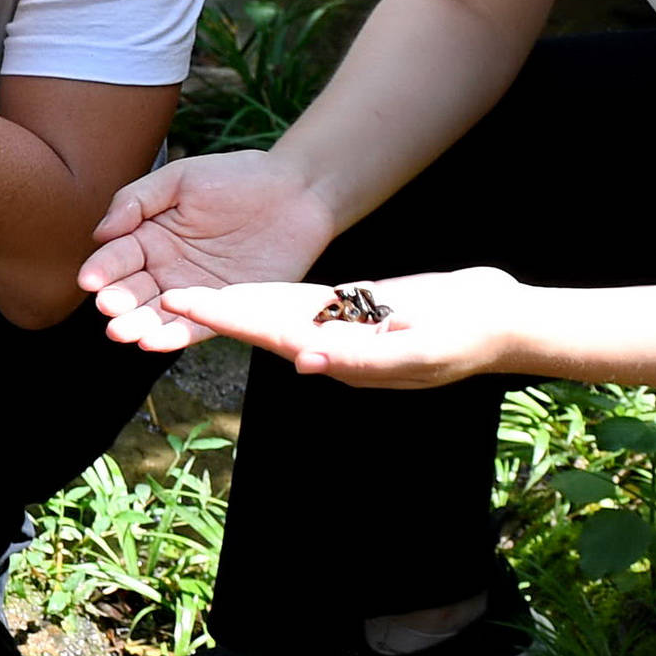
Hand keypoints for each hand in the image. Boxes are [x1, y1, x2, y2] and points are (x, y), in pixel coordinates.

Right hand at [81, 150, 347, 350]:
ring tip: (123, 332)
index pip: (117, 257)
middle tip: (108, 308)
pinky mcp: (224, 310)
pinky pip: (195, 327)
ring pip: (157, 315)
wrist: (296, 193)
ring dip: (137, 326)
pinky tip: (154, 342)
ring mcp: (193, 292)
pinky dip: (174, 336)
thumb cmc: (238, 177)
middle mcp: (166, 269)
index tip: (90, 280)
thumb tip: (100, 233)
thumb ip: (137, 200)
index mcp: (150, 237)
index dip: (102, 269)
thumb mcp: (181, 178)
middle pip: (132, 291)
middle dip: (117, 302)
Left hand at [151, 266, 529, 388]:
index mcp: (339, 352)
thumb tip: (304, 361)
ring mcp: (338, 329)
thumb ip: (363, 358)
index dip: (225, 317)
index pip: (269, 334)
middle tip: (157, 296)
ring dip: (228, 307)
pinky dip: (262, 299)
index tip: (182, 304)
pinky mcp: (350, 310)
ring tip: (180, 294)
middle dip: (209, 312)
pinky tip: (235, 293)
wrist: (498, 323)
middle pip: (257, 324)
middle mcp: (329, 343)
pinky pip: (298, 305)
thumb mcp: (419, 349)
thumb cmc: (465, 336)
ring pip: (271, 315)